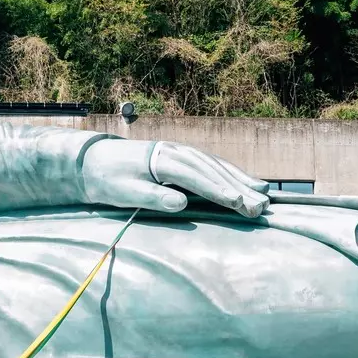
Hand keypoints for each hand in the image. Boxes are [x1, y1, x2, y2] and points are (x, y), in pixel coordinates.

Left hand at [80, 139, 268, 217]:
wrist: (93, 161)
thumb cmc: (107, 180)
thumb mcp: (123, 192)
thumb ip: (152, 196)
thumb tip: (181, 202)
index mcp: (161, 160)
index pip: (195, 177)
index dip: (217, 190)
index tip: (238, 203)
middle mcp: (175, 151)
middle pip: (211, 170)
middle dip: (238, 187)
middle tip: (260, 207)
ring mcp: (180, 151)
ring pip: (215, 165)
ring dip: (240, 179)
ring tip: (263, 194)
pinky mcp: (181, 156)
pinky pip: (210, 163)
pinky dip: (230, 173)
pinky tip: (245, 182)